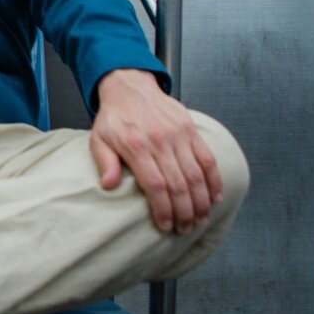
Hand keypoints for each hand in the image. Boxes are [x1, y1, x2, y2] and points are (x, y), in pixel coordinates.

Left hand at [90, 68, 223, 233]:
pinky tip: (215, 197)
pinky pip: (207, 158)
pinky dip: (214, 179)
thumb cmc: (114, 117)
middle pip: (178, 184)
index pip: (155, 185)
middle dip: (184, 212)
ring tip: (200, 219)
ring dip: (201, 201)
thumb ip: (104, 162)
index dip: (163, 209)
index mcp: (136, 146)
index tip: (165, 226)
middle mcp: (159, 141)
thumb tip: (108, 185)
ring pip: (196, 174)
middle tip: (185, 228)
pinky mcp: (190, 129)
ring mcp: (178, 134)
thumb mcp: (98, 138)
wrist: (129, 86)